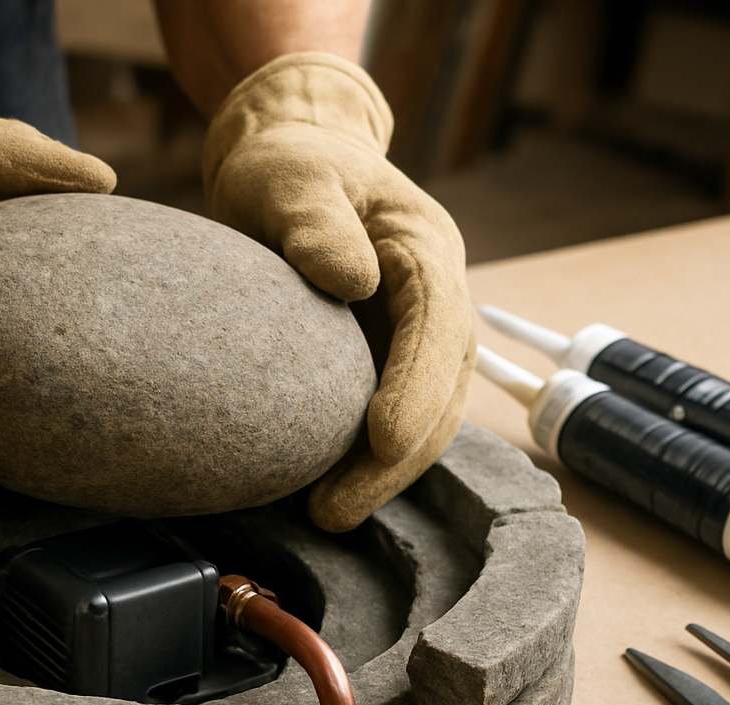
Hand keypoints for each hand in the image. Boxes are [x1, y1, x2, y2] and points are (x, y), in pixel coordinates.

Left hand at [203, 52, 473, 532]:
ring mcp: (416, 336)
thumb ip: (316, 223)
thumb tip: (354, 281)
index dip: (416, 385)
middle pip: (441, 389)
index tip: (380, 438)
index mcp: (425, 250)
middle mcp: (436, 300)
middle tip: (336, 510)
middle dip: (398, 458)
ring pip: (424, 417)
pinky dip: (365, 462)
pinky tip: (324, 494)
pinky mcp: (385, 361)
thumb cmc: (288, 167)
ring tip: (326, 515)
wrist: (289, 164)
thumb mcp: (290, 179)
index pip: (437, 324)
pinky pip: (390, 418)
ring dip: (383, 474)